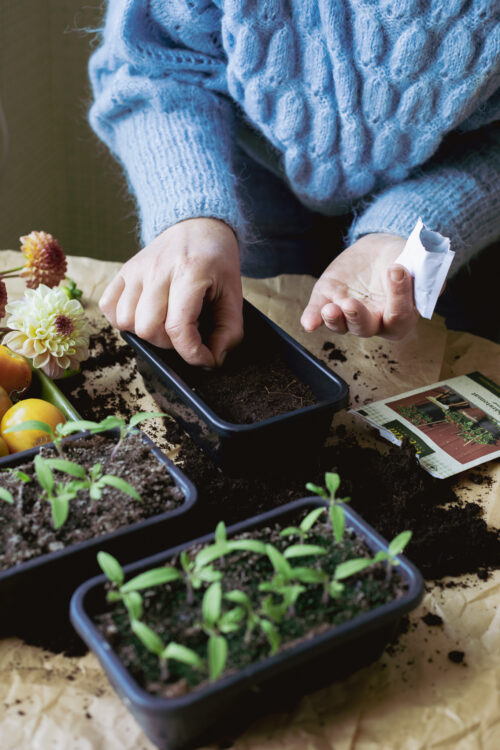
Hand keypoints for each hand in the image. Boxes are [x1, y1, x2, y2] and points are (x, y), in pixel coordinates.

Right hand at [99, 218, 242, 366]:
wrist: (197, 225)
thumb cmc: (216, 260)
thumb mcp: (234, 293)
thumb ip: (230, 330)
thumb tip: (214, 360)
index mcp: (190, 272)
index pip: (179, 327)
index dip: (192, 354)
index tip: (206, 359)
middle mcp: (157, 270)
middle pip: (148, 329)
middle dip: (169, 344)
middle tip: (187, 334)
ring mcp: (136, 270)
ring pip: (125, 321)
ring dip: (146, 334)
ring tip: (166, 324)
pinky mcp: (123, 271)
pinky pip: (108, 306)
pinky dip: (122, 320)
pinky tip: (144, 316)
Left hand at [301, 233, 417, 340]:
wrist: (380, 250)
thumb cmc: (403, 259)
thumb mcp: (418, 261)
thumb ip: (426, 273)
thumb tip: (432, 280)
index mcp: (400, 316)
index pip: (399, 315)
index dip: (399, 296)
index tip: (397, 269)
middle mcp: (373, 321)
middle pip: (365, 328)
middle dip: (357, 318)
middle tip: (352, 304)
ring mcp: (348, 312)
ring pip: (341, 325)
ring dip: (334, 320)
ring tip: (330, 309)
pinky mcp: (328, 300)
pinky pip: (317, 314)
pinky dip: (312, 319)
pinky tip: (309, 322)